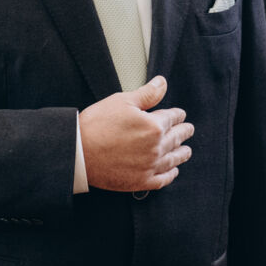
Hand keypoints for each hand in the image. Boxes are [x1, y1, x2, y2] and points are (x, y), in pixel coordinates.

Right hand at [77, 76, 192, 191]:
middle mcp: (156, 147)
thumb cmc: (95, 125)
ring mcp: (150, 166)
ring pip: (174, 159)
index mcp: (154, 126)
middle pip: (177, 138)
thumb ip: (146, 94)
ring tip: (186, 150)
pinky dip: (171, 174)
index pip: (174, 117)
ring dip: (182, 153)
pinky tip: (173, 171)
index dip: (178, 114)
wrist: (78, 152)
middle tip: (188, 130)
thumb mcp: (120, 102)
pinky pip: (163, 179)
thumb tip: (162, 83)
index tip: (180, 115)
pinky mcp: (141, 181)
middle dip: (184, 132)